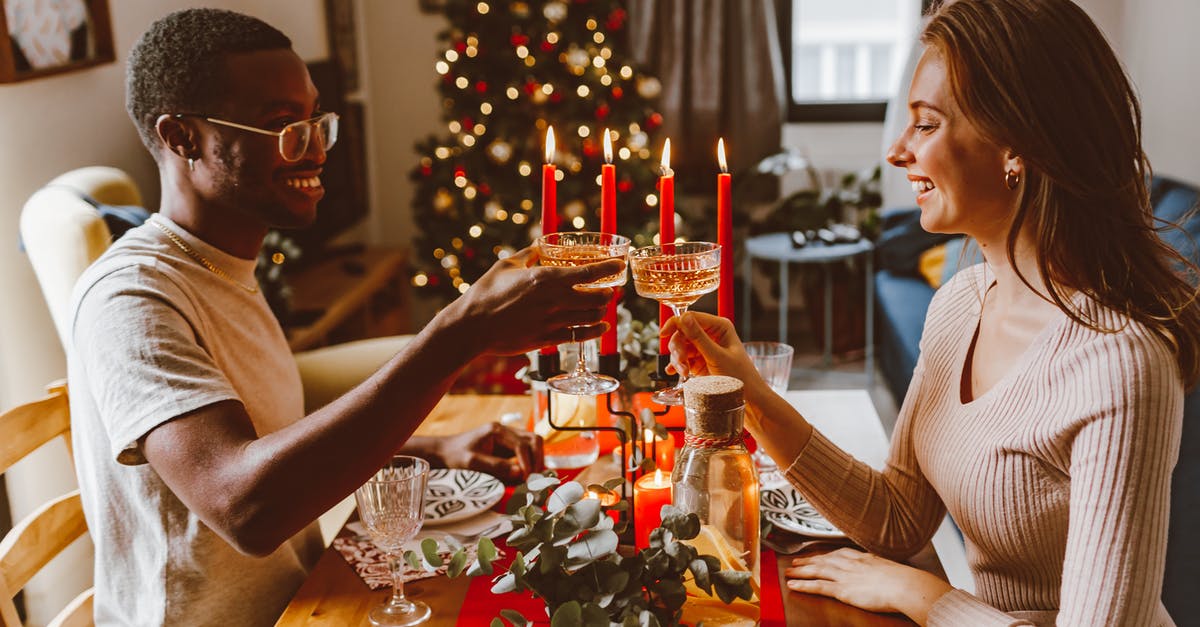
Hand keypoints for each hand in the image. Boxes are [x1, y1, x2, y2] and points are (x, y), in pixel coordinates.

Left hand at [436, 423, 543, 482]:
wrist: (444, 452)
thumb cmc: (455, 456)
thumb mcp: (472, 463)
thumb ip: (496, 466)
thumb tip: (519, 472)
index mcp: (496, 430)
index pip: (521, 444)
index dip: (527, 462)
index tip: (527, 478)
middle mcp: (505, 431)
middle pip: (533, 439)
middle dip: (538, 458)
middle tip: (536, 477)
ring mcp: (507, 437)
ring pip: (532, 443)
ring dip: (537, 459)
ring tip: (534, 477)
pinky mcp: (507, 446)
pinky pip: (526, 451)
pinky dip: (530, 461)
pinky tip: (528, 474)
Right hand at [448, 246, 622, 355]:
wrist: (472, 326)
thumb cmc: (485, 293)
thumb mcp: (506, 265)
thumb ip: (529, 253)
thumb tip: (541, 243)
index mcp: (546, 278)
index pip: (589, 272)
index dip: (609, 267)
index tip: (619, 264)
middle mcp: (554, 301)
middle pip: (597, 297)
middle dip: (609, 292)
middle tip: (611, 288)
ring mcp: (552, 322)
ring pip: (592, 317)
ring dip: (602, 310)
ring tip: (604, 304)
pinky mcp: (547, 339)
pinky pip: (579, 336)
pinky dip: (595, 331)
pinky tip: (601, 326)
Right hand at [662, 312, 761, 391]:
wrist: (748, 398)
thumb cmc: (740, 376)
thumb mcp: (717, 356)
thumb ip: (699, 337)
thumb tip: (684, 319)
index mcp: (719, 326)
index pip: (691, 317)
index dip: (675, 324)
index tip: (663, 334)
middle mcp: (711, 334)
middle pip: (682, 333)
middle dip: (678, 348)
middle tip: (681, 362)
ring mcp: (704, 348)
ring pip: (680, 347)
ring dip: (678, 360)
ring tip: (684, 373)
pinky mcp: (699, 361)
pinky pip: (682, 358)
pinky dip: (676, 365)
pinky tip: (675, 371)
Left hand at [785, 547, 952, 622]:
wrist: (903, 584)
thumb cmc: (901, 578)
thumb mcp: (887, 566)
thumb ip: (876, 566)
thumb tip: (877, 568)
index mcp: (860, 557)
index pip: (836, 554)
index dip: (823, 555)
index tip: (815, 555)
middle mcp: (848, 563)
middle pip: (822, 560)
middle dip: (807, 561)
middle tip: (795, 562)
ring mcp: (843, 575)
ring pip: (816, 571)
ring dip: (800, 571)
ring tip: (788, 572)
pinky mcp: (842, 589)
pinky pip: (818, 586)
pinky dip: (803, 584)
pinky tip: (793, 584)